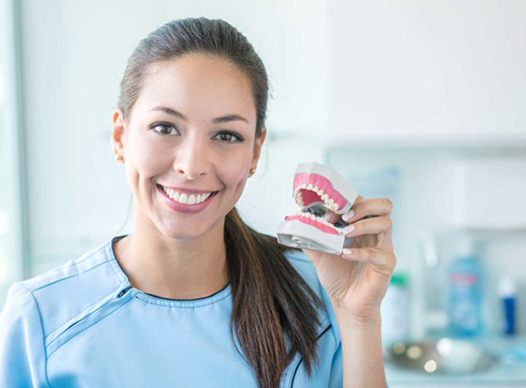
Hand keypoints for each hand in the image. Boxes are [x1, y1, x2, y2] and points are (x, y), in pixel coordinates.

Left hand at [303, 196, 395, 321]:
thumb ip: (310, 237)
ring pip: (386, 223)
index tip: (327, 214)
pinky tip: (345, 255)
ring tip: (345, 233)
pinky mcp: (386, 265)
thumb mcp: (319, 253)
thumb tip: (296, 223)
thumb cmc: (337, 277)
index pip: (363, 201)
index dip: (345, 202)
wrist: (345, 303)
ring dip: (363, 224)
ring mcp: (384, 248)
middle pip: (384, 205)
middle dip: (363, 206)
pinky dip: (361, 252)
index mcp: (362, 226)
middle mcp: (376, 234)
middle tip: (344, 217)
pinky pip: (380, 253)